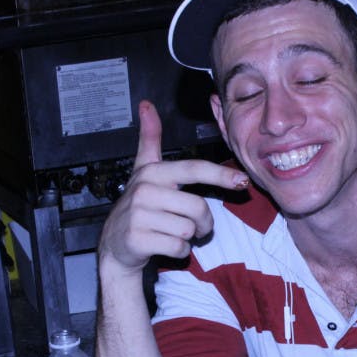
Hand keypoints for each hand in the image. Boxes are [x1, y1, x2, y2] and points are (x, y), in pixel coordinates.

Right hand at [98, 101, 248, 275]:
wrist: (114, 245)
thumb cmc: (138, 206)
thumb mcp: (143, 170)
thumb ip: (149, 139)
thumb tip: (147, 105)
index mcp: (153, 172)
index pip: (194, 169)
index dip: (221, 175)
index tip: (242, 181)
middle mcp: (144, 190)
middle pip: (198, 207)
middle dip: (204, 223)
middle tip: (195, 227)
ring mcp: (139, 215)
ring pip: (189, 229)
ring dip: (190, 238)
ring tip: (175, 234)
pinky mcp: (138, 240)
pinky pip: (179, 247)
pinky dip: (180, 251)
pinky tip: (165, 246)